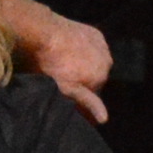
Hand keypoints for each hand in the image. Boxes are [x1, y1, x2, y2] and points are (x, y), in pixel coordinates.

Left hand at [23, 8, 111, 123]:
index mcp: (101, 77)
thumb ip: (87, 102)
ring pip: (96, 63)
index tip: (71, 102)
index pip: (94, 96)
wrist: (45, 32)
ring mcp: (103, 47)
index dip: (82, 100)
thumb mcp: (67, 88)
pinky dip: (87, 50)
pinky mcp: (96, 34)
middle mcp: (107, 62)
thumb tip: (104, 119)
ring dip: (87, 65)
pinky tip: (73, 50)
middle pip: (96, 78)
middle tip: (65, 79)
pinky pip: (95, 47)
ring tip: (68, 64)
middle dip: (85, 81)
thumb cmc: (52, 64)